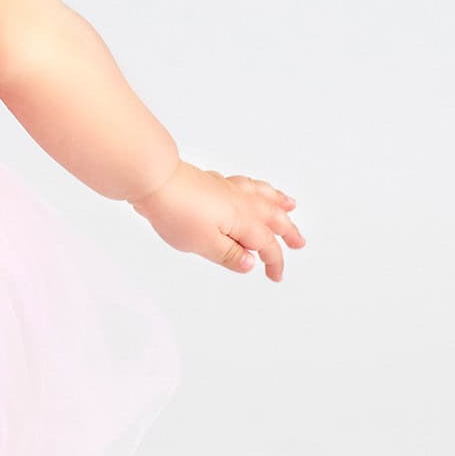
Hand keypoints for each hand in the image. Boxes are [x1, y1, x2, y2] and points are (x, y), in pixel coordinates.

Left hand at [129, 161, 304, 280]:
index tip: (275, 276)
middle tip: (299, 242)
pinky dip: (257, 187)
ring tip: (290, 205)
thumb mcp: (205, 244)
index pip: (266, 245)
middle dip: (288, 231)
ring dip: (278, 202)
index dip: (274, 262)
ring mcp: (227, 189)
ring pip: (262, 194)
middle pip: (273, 216)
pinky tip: (252, 188)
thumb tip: (251, 263)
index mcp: (243, 221)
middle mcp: (241, 202)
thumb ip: (230, 255)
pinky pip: (245, 183)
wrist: (155, 180)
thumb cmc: (177, 212)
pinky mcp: (213, 181)